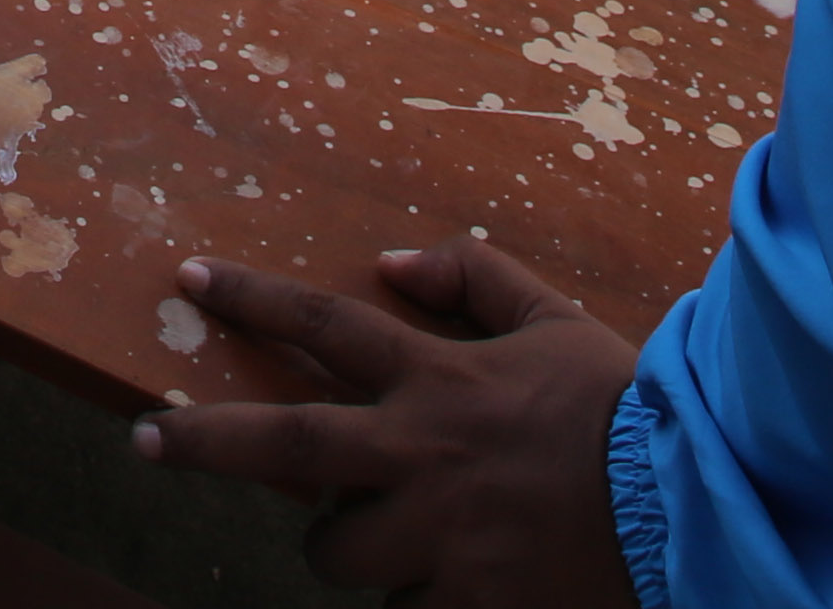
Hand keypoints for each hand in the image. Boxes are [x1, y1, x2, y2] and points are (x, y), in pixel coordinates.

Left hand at [134, 244, 643, 605]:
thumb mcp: (553, 321)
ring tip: (401, 534)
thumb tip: (393, 259)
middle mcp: (418, 455)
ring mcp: (435, 536)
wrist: (691, 507)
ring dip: (350, 543)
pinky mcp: (462, 604)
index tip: (190, 279)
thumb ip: (472, 279)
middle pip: (283, 446)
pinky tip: (457, 582)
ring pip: (338, 551)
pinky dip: (416, 596)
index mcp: (436, 379)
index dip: (252, 297)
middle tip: (142, 440)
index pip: (323, 322)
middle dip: (200, 442)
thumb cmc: (621, 408)